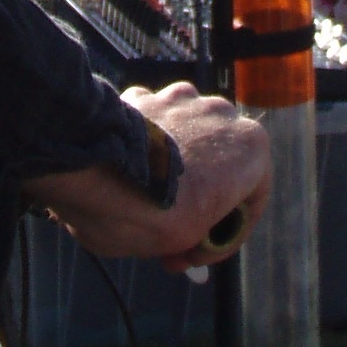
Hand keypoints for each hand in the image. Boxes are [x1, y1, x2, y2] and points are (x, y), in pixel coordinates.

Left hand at [29, 85, 270, 270]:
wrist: (94, 174)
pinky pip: (151, 124)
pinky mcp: (142, 94)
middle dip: (200, 196)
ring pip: (186, 138)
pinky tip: (126, 174)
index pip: (251, 199)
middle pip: (219, 164)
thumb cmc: (152, 213)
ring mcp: (180, 98)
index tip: (200, 253)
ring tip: (147, 200)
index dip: (227, 234)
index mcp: (251, 149)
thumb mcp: (186, 243)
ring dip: (174, 167)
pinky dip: (144, 146)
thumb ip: (195, 234)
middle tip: (173, 232)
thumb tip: (181, 240)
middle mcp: (222, 113)